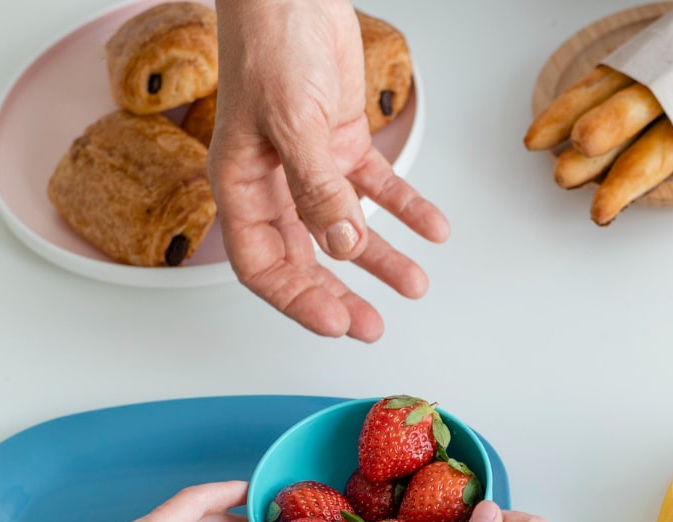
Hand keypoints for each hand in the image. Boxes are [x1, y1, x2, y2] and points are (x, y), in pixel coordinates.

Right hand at [212, 0, 449, 340]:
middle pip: (305, 257)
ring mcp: (309, 163)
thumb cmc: (271, 43)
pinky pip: (376, 187)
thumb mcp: (295, 122)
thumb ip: (318, 189)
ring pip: (346, 228)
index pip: (261, 264)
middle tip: (372, 326)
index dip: (296, 299)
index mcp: (240, 183)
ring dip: (380, 259)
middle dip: (340, 294)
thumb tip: (343, 245)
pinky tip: (432, 228)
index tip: (335, 322)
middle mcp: (272, 181)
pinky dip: (405, 209)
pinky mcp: (341, 141)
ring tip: (414, 285)